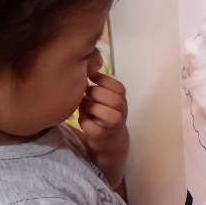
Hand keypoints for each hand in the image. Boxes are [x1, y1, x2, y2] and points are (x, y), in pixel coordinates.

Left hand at [78, 72, 128, 189]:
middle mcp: (122, 112)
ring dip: (92, 109)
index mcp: (122, 99)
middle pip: (114, 99)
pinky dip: (85, 123)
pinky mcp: (104, 137)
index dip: (103, 81)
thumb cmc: (102, 112)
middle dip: (96, 95)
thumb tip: (86, 64)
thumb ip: (99, 84)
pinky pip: (94, 129)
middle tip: (86, 94)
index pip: (118, 87)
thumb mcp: (104, 97)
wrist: (110, 140)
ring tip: (85, 108)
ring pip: (108, 115)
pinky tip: (83, 120)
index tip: (92, 79)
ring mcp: (114, 126)